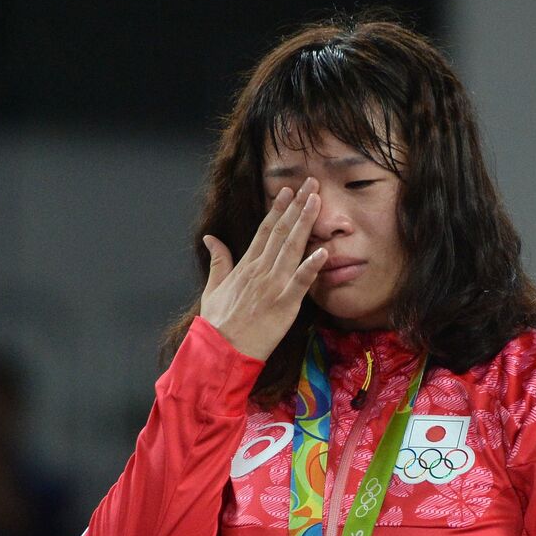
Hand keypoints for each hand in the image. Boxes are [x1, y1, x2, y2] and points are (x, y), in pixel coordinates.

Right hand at [200, 177, 327, 359]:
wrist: (221, 351)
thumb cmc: (218, 324)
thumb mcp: (213, 288)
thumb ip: (218, 261)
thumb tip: (211, 238)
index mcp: (245, 266)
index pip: (264, 230)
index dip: (278, 209)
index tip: (289, 191)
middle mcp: (260, 271)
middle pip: (281, 232)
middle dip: (298, 207)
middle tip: (311, 184)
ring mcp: (273, 286)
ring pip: (292, 248)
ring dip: (305, 224)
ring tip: (317, 201)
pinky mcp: (284, 304)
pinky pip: (300, 282)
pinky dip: (312, 266)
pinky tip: (324, 251)